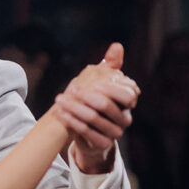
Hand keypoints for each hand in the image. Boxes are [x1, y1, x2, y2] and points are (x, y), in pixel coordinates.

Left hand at [54, 43, 139, 172]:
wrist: (91, 133)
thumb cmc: (97, 102)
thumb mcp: (103, 82)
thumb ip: (111, 65)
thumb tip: (117, 45)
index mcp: (128, 103)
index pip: (126, 94)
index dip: (109, 89)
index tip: (91, 83)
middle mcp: (125, 119)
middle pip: (106, 107)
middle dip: (86, 96)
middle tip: (70, 89)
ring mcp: (115, 133)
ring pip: (94, 120)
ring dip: (74, 109)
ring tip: (59, 100)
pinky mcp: (103, 144)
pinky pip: (86, 132)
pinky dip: (71, 121)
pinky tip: (60, 113)